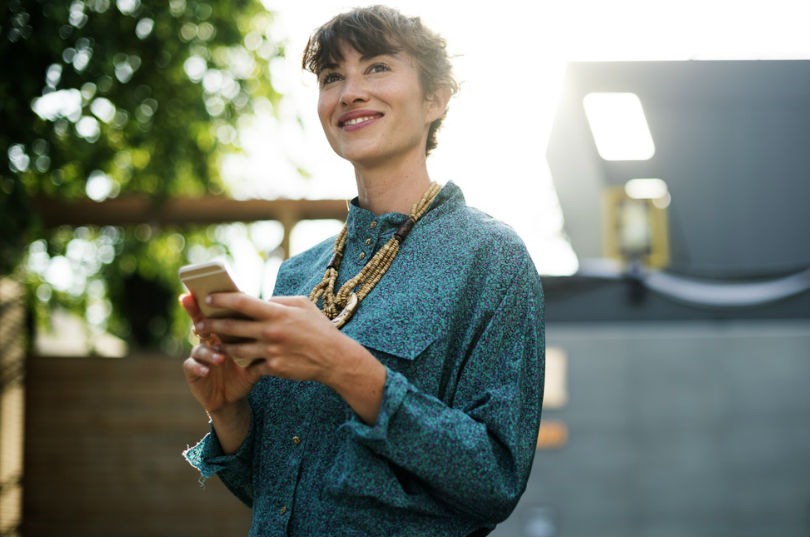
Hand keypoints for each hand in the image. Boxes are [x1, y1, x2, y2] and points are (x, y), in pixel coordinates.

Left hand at [196, 294, 342, 382]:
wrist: (333, 358)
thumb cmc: (319, 328)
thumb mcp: (303, 305)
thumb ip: (279, 301)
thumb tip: (262, 301)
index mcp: (276, 313)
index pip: (242, 303)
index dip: (222, 299)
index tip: (208, 298)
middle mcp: (270, 332)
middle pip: (232, 327)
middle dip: (211, 325)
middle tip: (199, 324)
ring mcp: (271, 351)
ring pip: (236, 349)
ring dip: (222, 346)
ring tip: (213, 343)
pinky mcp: (273, 368)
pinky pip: (251, 365)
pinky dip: (244, 362)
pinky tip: (236, 361)